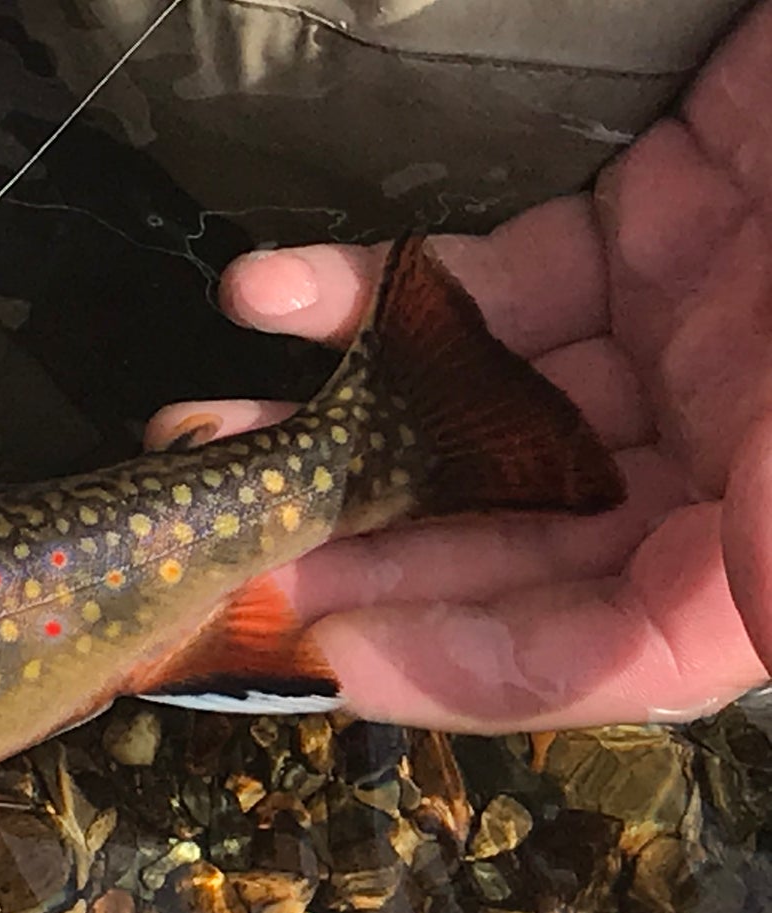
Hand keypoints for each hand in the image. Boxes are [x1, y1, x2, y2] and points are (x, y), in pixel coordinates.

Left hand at [155, 0, 771, 730]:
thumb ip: (758, 573)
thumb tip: (625, 656)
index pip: (621, 642)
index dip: (475, 667)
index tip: (336, 654)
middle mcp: (738, 453)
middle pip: (523, 539)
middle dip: (368, 548)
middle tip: (231, 547)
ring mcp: (689, 339)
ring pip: (486, 417)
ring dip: (340, 427)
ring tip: (212, 428)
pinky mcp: (651, 228)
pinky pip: (499, 280)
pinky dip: (384, 292)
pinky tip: (279, 296)